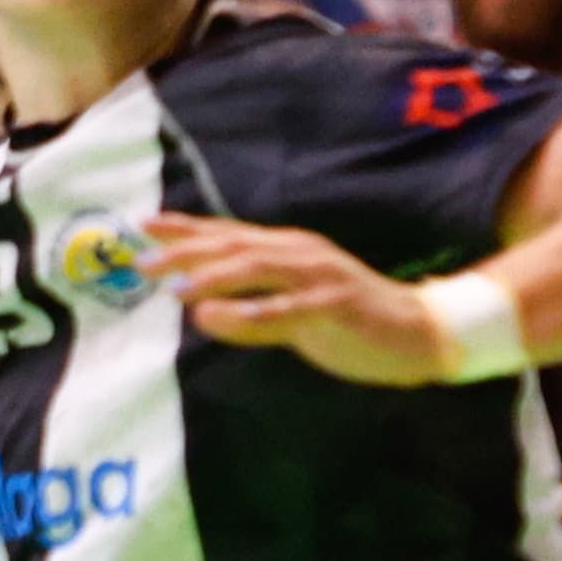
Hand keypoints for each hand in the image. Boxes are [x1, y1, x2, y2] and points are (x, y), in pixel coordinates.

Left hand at [144, 211, 486, 383]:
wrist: (419, 333)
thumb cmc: (352, 323)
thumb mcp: (292, 320)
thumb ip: (249, 316)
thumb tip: (202, 314)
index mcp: (289, 251)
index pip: (228, 234)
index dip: (185, 229)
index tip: (142, 227)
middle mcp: (300, 253)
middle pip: (234, 244)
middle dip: (186, 250)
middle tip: (144, 261)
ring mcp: (318, 276)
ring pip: (256, 268)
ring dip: (213, 276)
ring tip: (175, 289)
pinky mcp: (334, 305)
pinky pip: (287, 308)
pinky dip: (250, 312)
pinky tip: (219, 318)